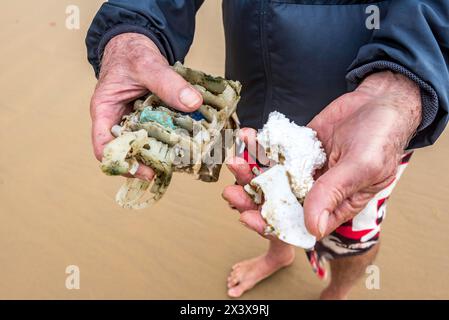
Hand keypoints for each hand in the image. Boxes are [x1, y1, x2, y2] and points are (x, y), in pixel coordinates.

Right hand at [90, 33, 202, 179]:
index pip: (104, 146)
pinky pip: (159, 134)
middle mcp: (118, 122)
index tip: (144, 171)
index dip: (121, 163)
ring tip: (181, 159)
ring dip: (161, 153)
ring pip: (145, 146)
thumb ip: (167, 82)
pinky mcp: (151, 120)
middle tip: (169, 167)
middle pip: (127, 152)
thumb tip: (193, 103)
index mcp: (105, 112)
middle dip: (146, 163)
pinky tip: (188, 142)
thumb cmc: (130, 54)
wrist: (137, 45)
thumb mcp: (147, 65)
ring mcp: (135, 122)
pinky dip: (171, 139)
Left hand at [223, 71, 421, 240]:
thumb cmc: (381, 138)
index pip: (297, 223)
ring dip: (250, 171)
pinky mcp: (297, 148)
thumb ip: (334, 193)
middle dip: (252, 198)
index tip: (246, 217)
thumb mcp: (361, 167)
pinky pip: (274, 150)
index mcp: (333, 205)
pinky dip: (259, 146)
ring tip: (234, 162)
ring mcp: (304, 168)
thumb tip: (312, 228)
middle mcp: (315, 190)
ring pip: (271, 176)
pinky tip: (246, 138)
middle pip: (277, 201)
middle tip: (230, 191)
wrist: (379, 101)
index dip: (270, 224)